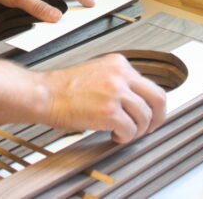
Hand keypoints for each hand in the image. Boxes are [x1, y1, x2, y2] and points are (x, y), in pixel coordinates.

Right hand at [40, 53, 166, 143]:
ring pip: (145, 117)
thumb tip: (136, 99)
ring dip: (136, 131)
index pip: (150, 84)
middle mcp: (120, 75)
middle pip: (158, 99)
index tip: (150, 114)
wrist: (44, 94)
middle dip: (157, 118)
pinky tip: (114, 136)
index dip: (153, 104)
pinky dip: (124, 138)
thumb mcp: (97, 72)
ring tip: (123, 132)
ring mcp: (116, 92)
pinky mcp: (109, 112)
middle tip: (149, 128)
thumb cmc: (64, 88)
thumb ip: (118, 80)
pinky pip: (130, 130)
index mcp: (118, 64)